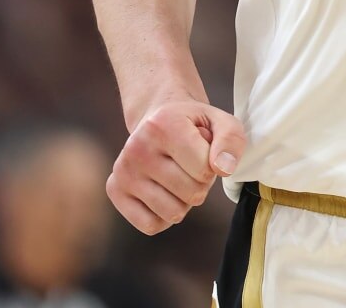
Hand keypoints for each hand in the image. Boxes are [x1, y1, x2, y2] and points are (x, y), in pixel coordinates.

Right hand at [108, 98, 246, 234]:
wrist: (158, 121)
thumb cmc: (196, 126)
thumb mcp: (222, 123)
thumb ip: (231, 141)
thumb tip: (223, 169)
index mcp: (164, 124)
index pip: (205, 169)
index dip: (215, 166)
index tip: (207, 151)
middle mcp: (137, 147)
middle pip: (192, 193)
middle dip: (202, 184)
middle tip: (193, 166)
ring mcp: (123, 171)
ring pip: (173, 212)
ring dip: (185, 201)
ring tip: (180, 176)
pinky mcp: (114, 190)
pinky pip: (151, 225)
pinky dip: (165, 217)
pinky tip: (165, 193)